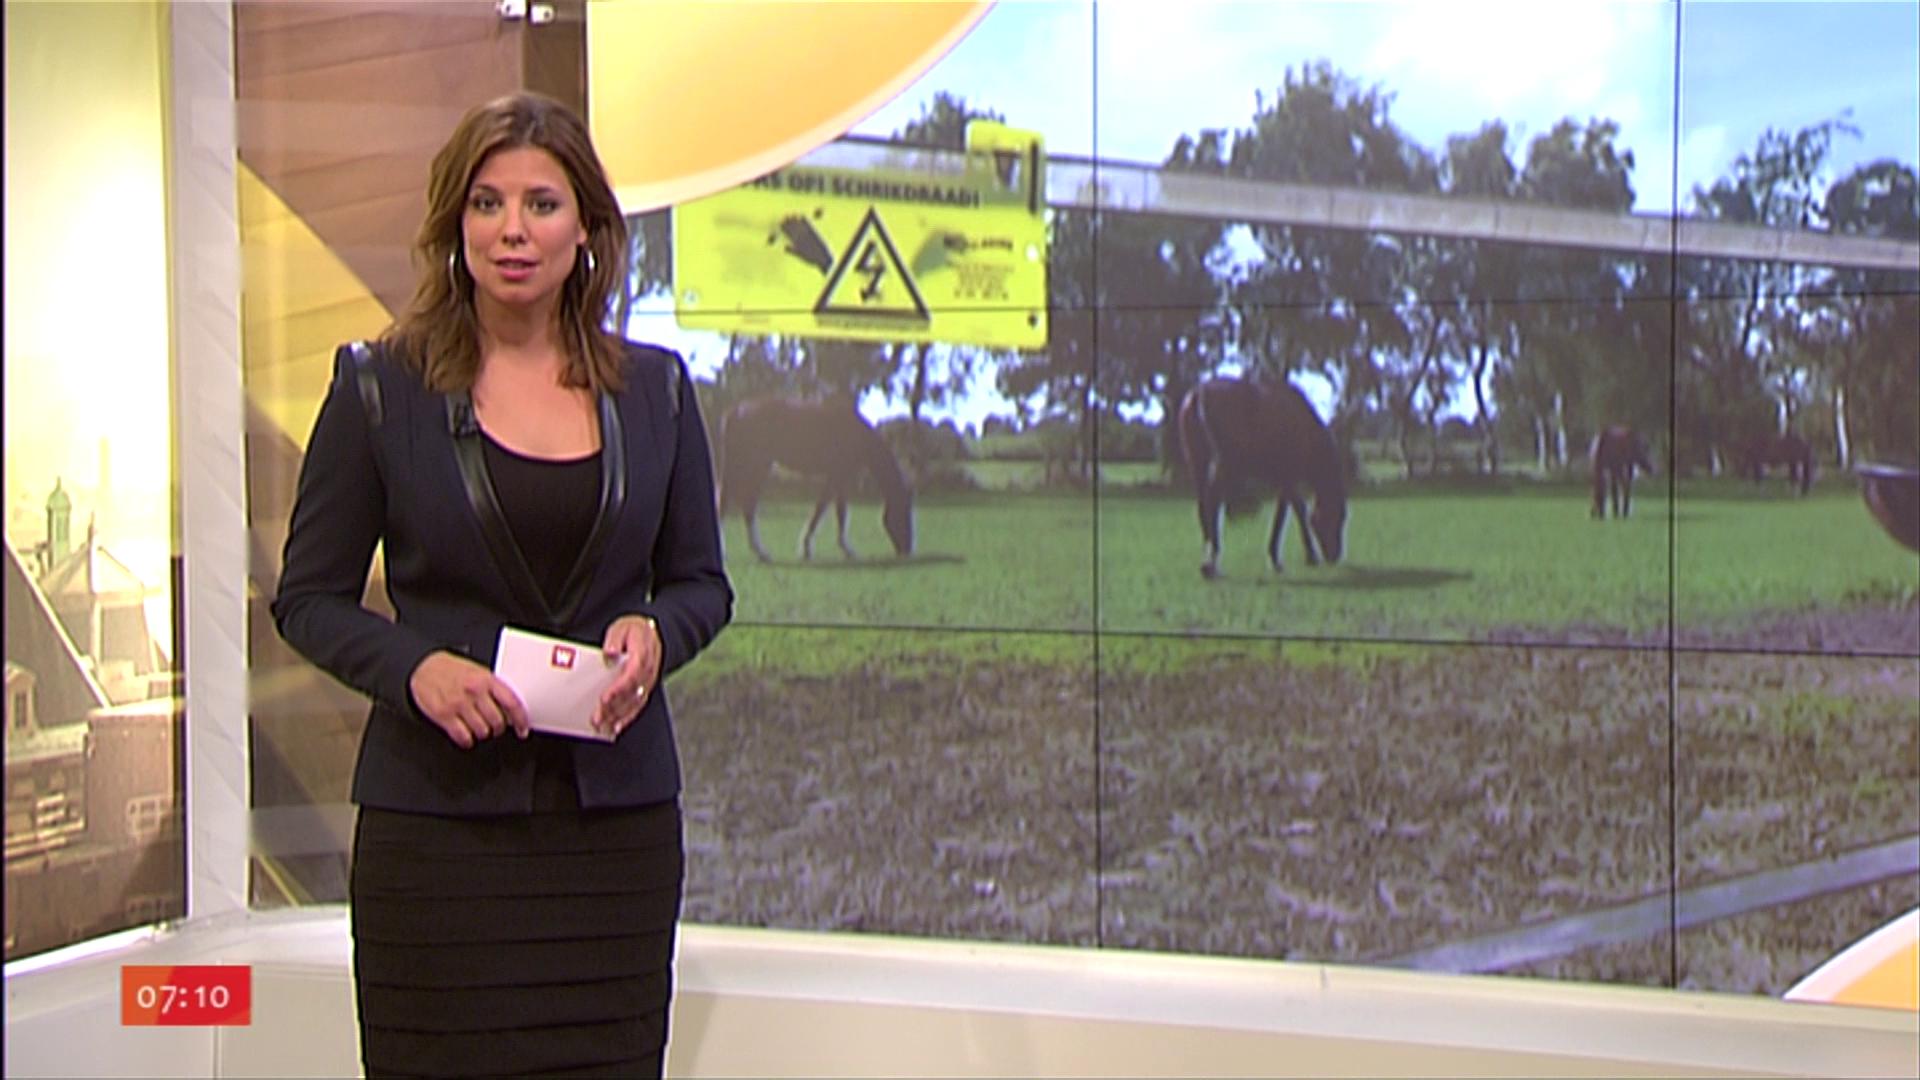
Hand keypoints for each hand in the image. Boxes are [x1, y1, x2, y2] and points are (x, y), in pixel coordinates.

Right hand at [408, 651, 529, 748]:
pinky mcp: (444, 715)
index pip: (511, 702)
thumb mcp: (478, 671)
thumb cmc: (452, 669)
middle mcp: (474, 691)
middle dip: (498, 728)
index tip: (522, 729)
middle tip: (495, 726)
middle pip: (497, 721)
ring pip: (482, 731)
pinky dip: (467, 740)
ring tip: (479, 727)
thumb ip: (494, 689)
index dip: (521, 719)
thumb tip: (511, 709)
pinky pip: (463, 737)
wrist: (423, 666)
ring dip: (482, 733)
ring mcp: (458, 704)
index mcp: (486, 679)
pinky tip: (466, 734)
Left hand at [595, 614, 661, 737]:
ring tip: (603, 725)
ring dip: (619, 715)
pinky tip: (616, 726)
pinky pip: (638, 705)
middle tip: (597, 718)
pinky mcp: (645, 689)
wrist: (649, 633)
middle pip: (632, 693)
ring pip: (635, 702)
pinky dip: (627, 717)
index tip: (605, 698)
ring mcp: (648, 681)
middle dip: (614, 707)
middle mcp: (649, 670)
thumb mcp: (621, 628)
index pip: (632, 674)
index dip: (619, 688)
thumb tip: (609, 652)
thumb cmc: (633, 631)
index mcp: (643, 653)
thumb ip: (615, 639)